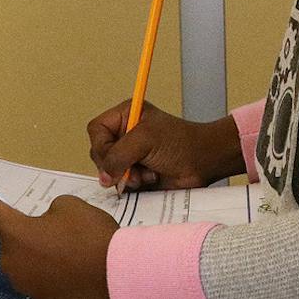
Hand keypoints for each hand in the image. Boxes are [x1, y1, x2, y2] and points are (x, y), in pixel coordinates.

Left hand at [0, 191, 114, 298]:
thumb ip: (51, 208)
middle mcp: (12, 262)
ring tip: (65, 245)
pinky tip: (70, 263)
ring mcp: (25, 284)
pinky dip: (49, 268)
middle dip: (24, 229)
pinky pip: (39, 276)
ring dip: (37, 250)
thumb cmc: (90, 236)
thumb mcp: (71, 205)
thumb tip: (48, 220)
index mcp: (15, 234)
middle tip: (47, 221)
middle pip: (11, 239)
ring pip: (24, 259)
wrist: (114, 276)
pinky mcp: (40, 298)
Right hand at [85, 100, 242, 190]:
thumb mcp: (145, 140)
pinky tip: (151, 178)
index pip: (96, 130)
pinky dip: (133, 184)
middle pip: (99, 153)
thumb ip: (118, 155)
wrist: (203, 162)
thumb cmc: (181, 142)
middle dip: (116, 164)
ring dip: (127, 176)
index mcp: (126, 114)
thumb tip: (104, 176)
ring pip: (109, 171)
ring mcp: (129, 154)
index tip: (113, 156)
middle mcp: (125, 133)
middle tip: (134, 166)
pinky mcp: (135, 172)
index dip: (101, 146)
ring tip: (147, 172)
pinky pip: (121, 183)